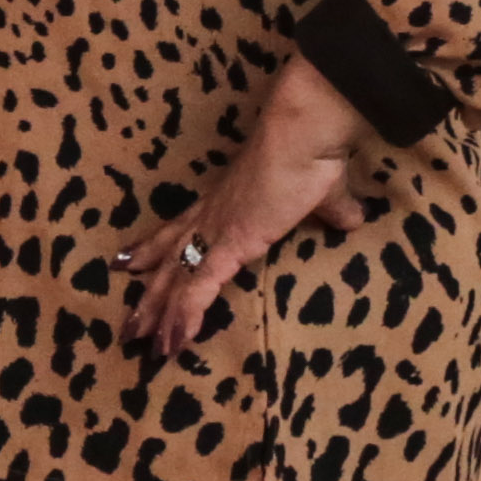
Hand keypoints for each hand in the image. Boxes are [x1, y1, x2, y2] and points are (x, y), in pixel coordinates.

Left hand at [114, 57, 369, 358]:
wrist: (302, 137)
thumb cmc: (310, 156)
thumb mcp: (324, 193)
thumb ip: (334, 209)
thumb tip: (354, 217)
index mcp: (225, 202)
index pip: (180, 229)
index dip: (154, 247)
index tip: (128, 263)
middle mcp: (210, 216)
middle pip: (167, 259)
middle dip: (147, 293)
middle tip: (126, 321)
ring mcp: (214, 232)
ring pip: (172, 280)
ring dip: (156, 314)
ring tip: (135, 341)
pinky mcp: (226, 247)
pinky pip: (196, 290)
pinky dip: (184, 318)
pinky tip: (173, 342)